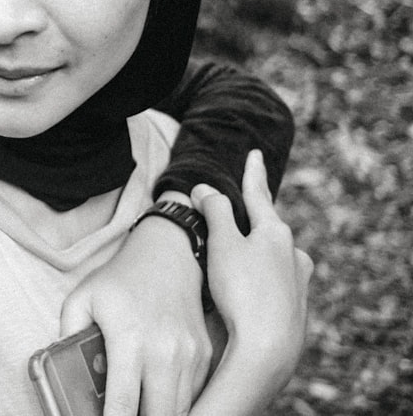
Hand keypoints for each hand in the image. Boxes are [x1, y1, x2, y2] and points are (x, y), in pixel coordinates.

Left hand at [60, 207, 211, 415]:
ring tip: (137, 408)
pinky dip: (176, 404)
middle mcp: (165, 352)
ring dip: (158, 414)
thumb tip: (62, 373)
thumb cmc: (121, 279)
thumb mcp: (82, 299)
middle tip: (122, 415)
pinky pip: (193, 395)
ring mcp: (189, 356)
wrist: (167, 253)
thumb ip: (66, 336)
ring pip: (180, 411)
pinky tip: (156, 397)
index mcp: (130, 341)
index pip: (123, 405)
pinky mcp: (204, 356)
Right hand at [191, 150, 312, 393]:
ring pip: (273, 260)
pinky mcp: (295, 311)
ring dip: (254, 257)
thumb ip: (215, 211)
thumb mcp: (222, 244)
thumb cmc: (242, 292)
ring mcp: (298, 284)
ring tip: (234, 264)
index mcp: (276, 233)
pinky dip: (257, 284)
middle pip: (268, 229)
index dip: (252, 174)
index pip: (259, 195)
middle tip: (238, 217)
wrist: (267, 350)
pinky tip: (245, 296)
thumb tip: (205, 188)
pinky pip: (273, 286)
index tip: (254, 154)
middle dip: (251, 223)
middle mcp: (294, 255)